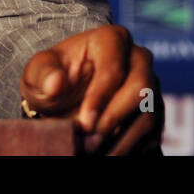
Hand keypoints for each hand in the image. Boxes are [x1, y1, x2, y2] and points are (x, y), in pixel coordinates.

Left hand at [20, 25, 162, 155]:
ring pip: (149, 114)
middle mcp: (139, 57)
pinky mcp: (155, 109)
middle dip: (113, 120)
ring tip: (94, 153)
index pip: (113, 69)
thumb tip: (56, 83)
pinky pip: (154, 133)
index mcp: (112, 39)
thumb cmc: (52, 78)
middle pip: (140, 89)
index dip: (99, 98)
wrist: (66, 96)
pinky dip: (133, 149)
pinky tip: (109, 154)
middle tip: (88, 144)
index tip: (83, 123)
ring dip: (123, 141)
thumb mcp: (38, 73)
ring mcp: (151, 83)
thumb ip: (43, 74)